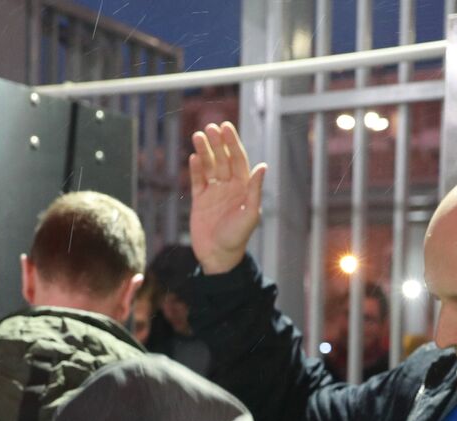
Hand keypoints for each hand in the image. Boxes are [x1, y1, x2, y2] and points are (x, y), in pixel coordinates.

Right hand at [188, 121, 267, 274]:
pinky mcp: (200, 200)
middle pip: (222, 159)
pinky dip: (196, 168)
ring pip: (209, 166)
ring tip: (198, 136)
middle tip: (210, 127)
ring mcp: (214, 192)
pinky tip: (194, 156)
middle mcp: (229, 187)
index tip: (226, 127)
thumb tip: (262, 166)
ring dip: (204, 151)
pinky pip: (197, 180)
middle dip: (217, 143)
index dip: (232, 143)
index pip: (238, 159)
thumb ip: (255, 190)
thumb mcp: (250, 214)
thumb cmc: (238, 237)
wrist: (218, 256)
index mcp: (243, 188)